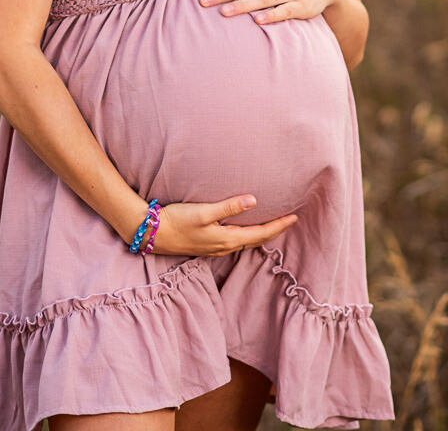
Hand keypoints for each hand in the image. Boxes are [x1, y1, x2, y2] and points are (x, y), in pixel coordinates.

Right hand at [139, 195, 297, 256]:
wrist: (152, 234)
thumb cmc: (177, 220)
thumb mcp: (203, 212)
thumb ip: (228, 207)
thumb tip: (254, 201)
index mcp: (226, 239)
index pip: (261, 234)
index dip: (279, 225)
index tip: (295, 217)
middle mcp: (223, 246)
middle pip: (256, 240)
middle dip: (274, 231)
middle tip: (290, 220)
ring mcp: (215, 248)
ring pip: (246, 242)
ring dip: (262, 234)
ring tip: (274, 224)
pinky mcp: (207, 245)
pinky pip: (236, 241)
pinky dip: (248, 235)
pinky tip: (246, 229)